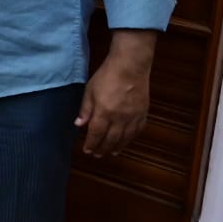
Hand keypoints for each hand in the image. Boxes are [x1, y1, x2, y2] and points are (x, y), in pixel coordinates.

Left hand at [76, 31, 154, 155]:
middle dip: (103, 148)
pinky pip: (138, 130)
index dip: (91, 144)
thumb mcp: (90, 91)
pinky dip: (132, 138)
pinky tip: (127, 141)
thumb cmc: (106, 76)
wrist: (130, 66)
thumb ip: (85, 109)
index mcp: (104, 112)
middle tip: (97, 155)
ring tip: (111, 152)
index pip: (96, 134)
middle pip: (111, 139)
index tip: (87, 150)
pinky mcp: (143, 113)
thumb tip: (79, 125)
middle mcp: (120, 118)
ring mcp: (133, 117)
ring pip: (126, 138)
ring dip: (118, 147)